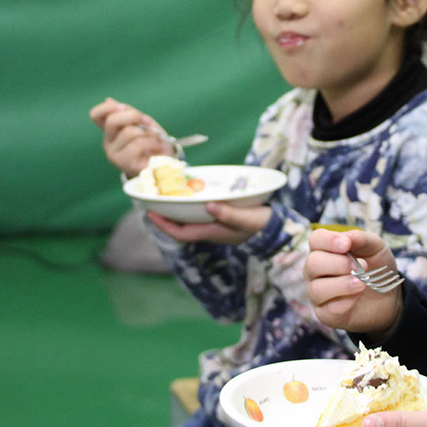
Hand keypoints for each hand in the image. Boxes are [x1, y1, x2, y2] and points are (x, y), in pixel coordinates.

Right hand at [89, 97, 169, 176]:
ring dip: (148, 132)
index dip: (106, 108)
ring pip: (129, 132)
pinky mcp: (125, 164)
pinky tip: (156, 146)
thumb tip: (108, 100)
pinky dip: (152, 142)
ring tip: (156, 138)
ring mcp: (115, 154)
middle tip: (147, 121)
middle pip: (112, 121)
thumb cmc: (153, 140)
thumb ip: (128, 113)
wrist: (166, 161)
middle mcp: (108, 142)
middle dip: (133, 115)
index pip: (95, 115)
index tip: (122, 107)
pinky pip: (138, 145)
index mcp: (111, 130)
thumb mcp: (142, 122)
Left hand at [147, 203, 271, 243]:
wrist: (275, 228)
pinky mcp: (221, 216)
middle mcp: (210, 230)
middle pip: (181, 226)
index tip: (151, 213)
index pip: (181, 233)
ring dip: (176, 210)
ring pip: (189, 219)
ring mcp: (215, 224)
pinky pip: (199, 212)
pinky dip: (190, 204)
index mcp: (213, 232)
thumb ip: (229, 214)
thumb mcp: (246, 219)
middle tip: (152, 201)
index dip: (164, 225)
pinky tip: (188, 193)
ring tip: (165, 196)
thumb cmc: (260, 224)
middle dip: (165, 217)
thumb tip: (209, 205)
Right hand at [304, 229, 402, 335]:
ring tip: (362, 283)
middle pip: (313, 263)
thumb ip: (360, 239)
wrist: (388, 297)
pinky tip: (358, 296)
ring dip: (342, 285)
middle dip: (338, 264)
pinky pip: (329, 309)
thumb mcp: (376, 248)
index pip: (315, 240)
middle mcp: (315, 271)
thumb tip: (346, 238)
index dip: (328, 240)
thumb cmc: (376, 267)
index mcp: (324, 249)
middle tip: (361, 266)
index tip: (346, 244)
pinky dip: (347, 301)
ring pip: (316, 289)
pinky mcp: (325, 314)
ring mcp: (317, 293)